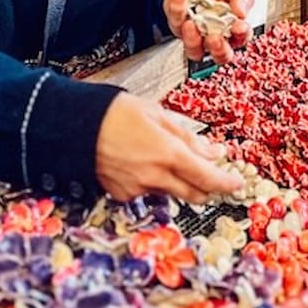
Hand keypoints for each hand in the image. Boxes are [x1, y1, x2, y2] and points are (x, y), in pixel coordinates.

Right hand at [96, 93, 242, 202]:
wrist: (71, 126)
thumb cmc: (112, 113)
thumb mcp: (157, 114)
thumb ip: (188, 137)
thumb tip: (214, 151)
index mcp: (168, 154)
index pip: (209, 178)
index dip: (226, 183)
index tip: (236, 183)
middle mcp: (155, 177)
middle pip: (195, 194)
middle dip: (207, 187)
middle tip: (211, 175)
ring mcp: (138, 189)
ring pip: (172, 193)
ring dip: (178, 182)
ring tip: (165, 158)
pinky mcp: (123, 195)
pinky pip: (148, 192)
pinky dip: (154, 182)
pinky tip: (141, 163)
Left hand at [163, 0, 252, 64]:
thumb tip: (242, 13)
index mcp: (233, 29)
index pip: (241, 39)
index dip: (241, 36)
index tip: (240, 27)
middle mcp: (215, 37)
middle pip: (219, 56)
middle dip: (218, 49)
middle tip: (214, 38)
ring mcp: (196, 36)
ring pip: (194, 50)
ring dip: (192, 40)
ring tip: (190, 23)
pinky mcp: (178, 26)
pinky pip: (176, 23)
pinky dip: (177, 8)